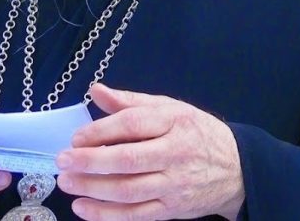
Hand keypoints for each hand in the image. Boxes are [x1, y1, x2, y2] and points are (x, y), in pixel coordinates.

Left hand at [54, 84, 244, 219]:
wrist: (236, 169)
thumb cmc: (195, 132)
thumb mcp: (169, 108)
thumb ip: (129, 102)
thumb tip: (96, 90)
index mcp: (173, 122)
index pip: (132, 125)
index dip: (100, 131)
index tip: (75, 137)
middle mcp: (175, 153)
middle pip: (128, 160)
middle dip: (90, 162)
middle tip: (62, 162)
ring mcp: (174, 185)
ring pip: (129, 190)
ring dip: (93, 189)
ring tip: (67, 183)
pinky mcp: (172, 210)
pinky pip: (136, 215)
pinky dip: (107, 215)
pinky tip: (83, 208)